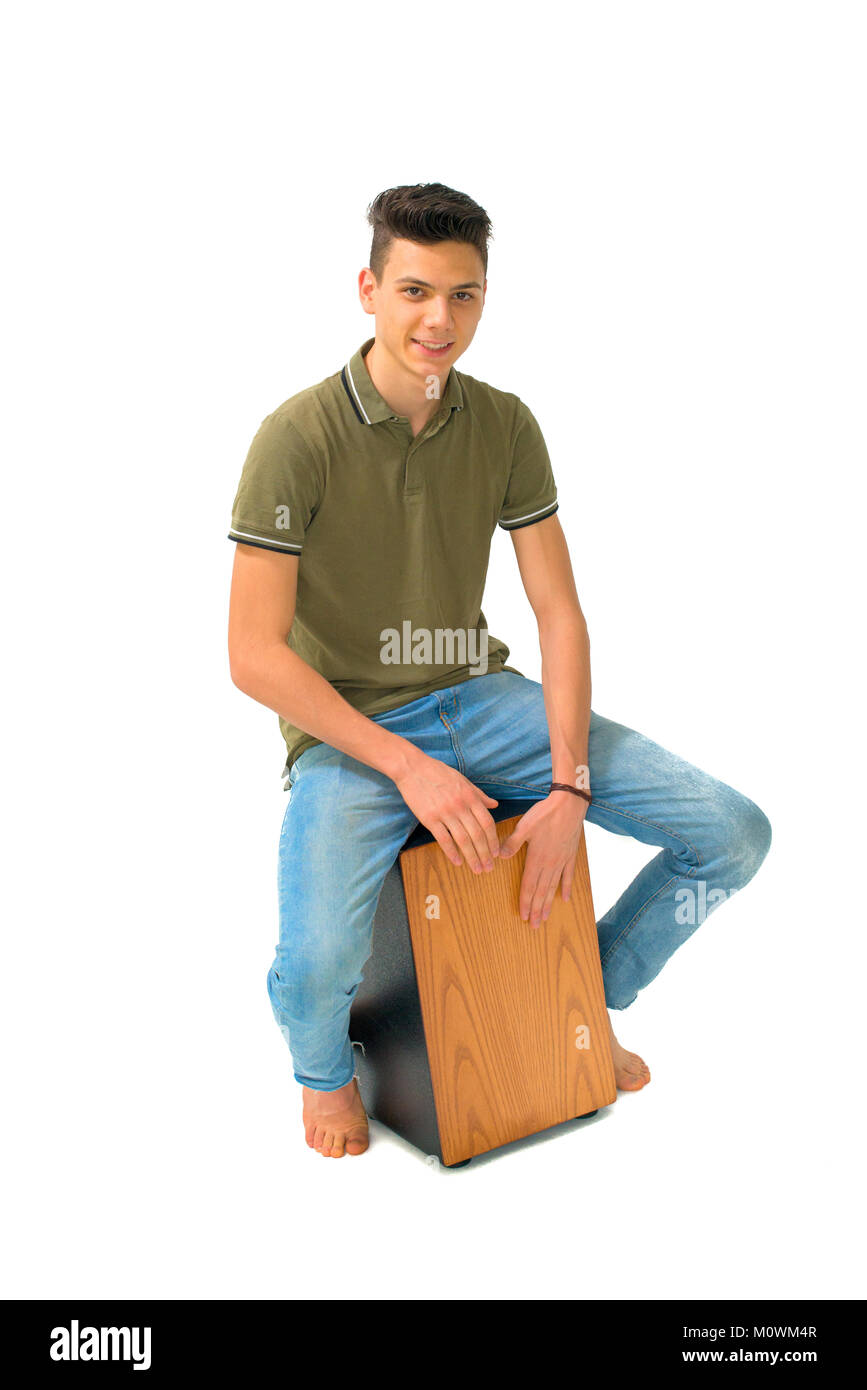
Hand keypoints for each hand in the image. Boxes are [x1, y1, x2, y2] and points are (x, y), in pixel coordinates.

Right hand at [393, 750, 499, 872]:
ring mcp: (444, 813)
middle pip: (477, 834)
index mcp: (470, 796)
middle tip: (489, 867)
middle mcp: (460, 806)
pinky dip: (451, 853)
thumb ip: (479, 794)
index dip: (493, 839)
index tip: (496, 852)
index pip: (487, 822)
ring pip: (463, 840)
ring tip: (477, 869)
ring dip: (472, 857)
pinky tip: (457, 862)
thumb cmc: (438, 772)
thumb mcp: (462, 780)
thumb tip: (495, 805)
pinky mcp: (429, 819)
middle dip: (485, 853)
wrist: (413, 768)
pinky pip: (443, 839)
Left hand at [498, 793, 587, 926]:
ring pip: (553, 887)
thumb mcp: (524, 826)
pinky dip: (566, 888)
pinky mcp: (570, 855)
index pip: (528, 885)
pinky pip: (568, 876)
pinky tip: (565, 899)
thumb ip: (512, 843)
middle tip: (534, 926)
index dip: (526, 902)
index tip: (524, 915)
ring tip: (546, 918)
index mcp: (536, 858)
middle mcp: (549, 864)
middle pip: (541, 891)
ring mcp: (561, 861)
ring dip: (549, 904)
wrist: (569, 805)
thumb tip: (500, 857)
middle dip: (537, 909)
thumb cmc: (545, 814)